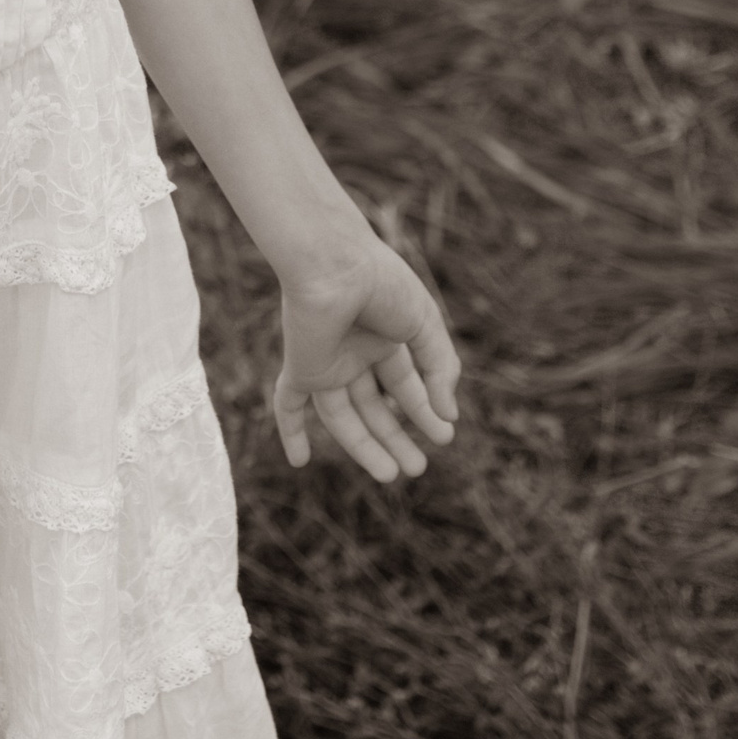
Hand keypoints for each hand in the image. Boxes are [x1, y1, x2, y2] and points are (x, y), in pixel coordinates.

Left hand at [273, 231, 460, 483]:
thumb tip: (448, 415)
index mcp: (384, 335)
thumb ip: (441, 369)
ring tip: (392, 475)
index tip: (444, 435)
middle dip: (396, 437)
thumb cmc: (382, 283)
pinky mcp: (301, 366)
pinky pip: (289, 403)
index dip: (424, 410)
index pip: (404, 383)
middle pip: (374, 406)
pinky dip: (290, 430)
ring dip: (364, 446)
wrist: (335, 263)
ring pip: (342, 415)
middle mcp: (353, 351)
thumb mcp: (425, 324)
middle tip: (417, 469)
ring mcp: (326, 361)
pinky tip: (299, 461)